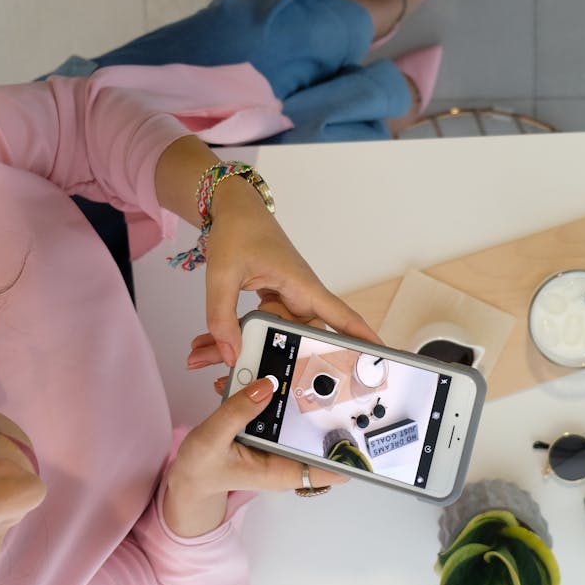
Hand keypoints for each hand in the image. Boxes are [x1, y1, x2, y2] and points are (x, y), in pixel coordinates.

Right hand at [164, 375, 347, 535]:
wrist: (188, 475)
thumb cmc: (200, 468)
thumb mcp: (212, 439)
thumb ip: (238, 412)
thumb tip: (266, 385)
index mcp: (281, 471)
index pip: (331, 469)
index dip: (352, 452)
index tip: (361, 423)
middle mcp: (287, 457)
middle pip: (325, 436)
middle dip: (332, 409)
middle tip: (337, 377)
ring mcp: (280, 443)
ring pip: (306, 419)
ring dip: (308, 396)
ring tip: (307, 368)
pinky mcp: (271, 430)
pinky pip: (285, 411)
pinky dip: (283, 393)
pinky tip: (277, 374)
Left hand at [184, 176, 381, 369]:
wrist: (231, 208)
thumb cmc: (238, 230)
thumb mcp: (223, 274)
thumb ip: (222, 316)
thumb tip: (230, 354)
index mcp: (301, 284)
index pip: (340, 316)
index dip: (361, 339)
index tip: (379, 359)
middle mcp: (300, 294)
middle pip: (301, 336)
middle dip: (276, 357)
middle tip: (248, 377)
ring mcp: (287, 297)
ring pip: (276, 333)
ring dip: (244, 345)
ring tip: (205, 355)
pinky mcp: (274, 298)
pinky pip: (263, 324)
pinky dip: (240, 333)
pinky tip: (213, 344)